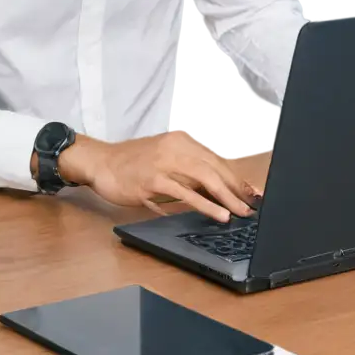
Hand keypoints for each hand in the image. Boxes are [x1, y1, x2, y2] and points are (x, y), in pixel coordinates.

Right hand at [61, 129, 260, 222]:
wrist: (102, 163)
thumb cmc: (133, 164)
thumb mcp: (164, 158)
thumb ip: (188, 169)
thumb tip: (218, 188)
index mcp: (182, 140)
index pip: (216, 160)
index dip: (236, 178)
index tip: (252, 193)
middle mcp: (176, 147)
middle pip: (215, 168)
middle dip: (236, 189)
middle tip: (253, 206)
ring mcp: (164, 162)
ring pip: (204, 179)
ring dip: (227, 198)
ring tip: (242, 212)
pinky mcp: (153, 180)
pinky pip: (185, 193)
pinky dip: (205, 204)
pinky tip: (219, 214)